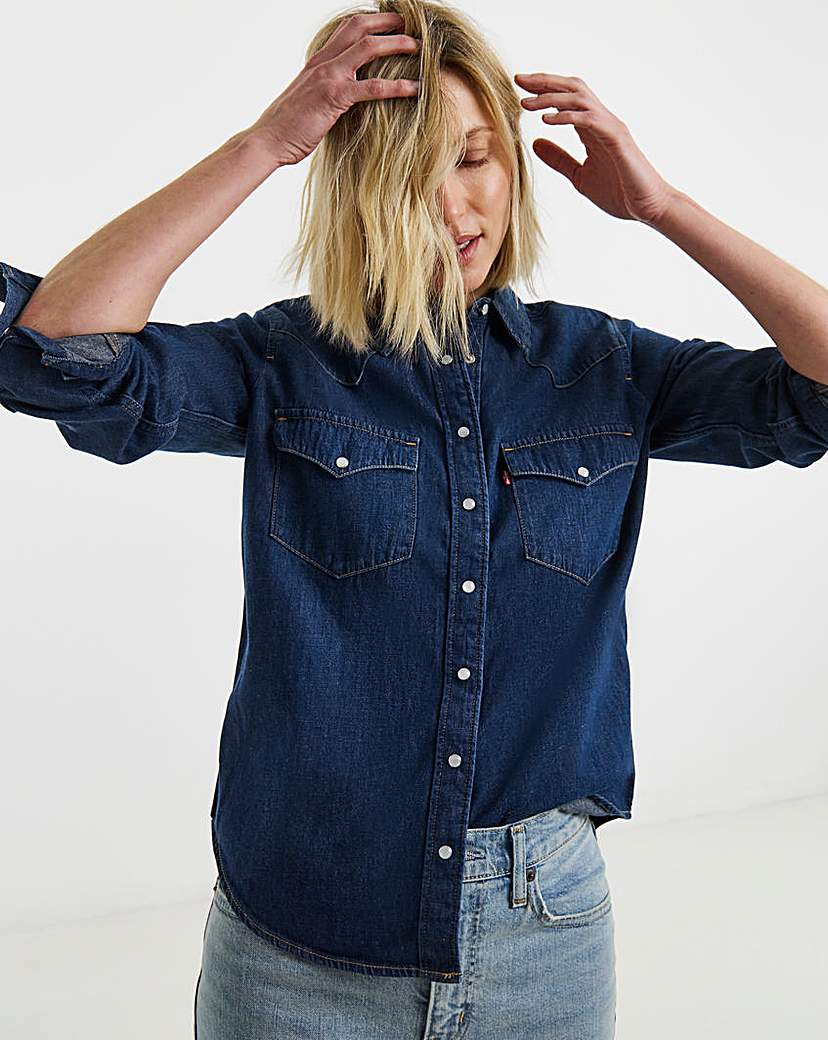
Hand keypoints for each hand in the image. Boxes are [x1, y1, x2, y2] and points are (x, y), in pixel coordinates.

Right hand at [248, 11, 420, 166]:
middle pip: (359, 26)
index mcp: (317, 62)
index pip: (346, 29)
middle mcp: (324, 62)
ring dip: (398, 45)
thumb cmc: (287, 128)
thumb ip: (326, 93)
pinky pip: (373, 87)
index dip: (371, 22)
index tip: (391, 25)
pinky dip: (398, 86)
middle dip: (388, 22)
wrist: (268, 140)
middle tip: (410, 26)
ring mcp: (329, 77)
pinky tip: (416, 89)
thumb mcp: (308, 102)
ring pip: (369, 48)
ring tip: (420, 48)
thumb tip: (342, 100)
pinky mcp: (335, 97)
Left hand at [514, 72, 675, 225]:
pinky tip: (546, 120)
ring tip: (526, 103)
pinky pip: (588, 120)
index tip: (519, 88)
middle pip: (572, 88)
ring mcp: (611, 127)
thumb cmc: (620, 193)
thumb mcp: (579, 176)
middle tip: (518, 79)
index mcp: (592, 128)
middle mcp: (602, 121)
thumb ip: (559, 159)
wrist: (649, 207)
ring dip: (551, 97)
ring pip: (579, 99)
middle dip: (544, 82)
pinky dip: (566, 117)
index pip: (566, 99)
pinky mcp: (617, 138)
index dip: (544, 90)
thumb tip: (535, 142)